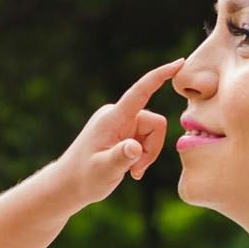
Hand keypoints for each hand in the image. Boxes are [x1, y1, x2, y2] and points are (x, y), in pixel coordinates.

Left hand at [52, 59, 185, 206]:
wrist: (69, 184)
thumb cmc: (84, 178)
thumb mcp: (104, 171)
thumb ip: (121, 157)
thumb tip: (135, 147)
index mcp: (113, 118)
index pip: (140, 91)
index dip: (160, 76)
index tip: (179, 63)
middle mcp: (118, 115)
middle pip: (155, 123)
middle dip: (152, 148)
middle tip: (136, 170)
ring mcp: (121, 122)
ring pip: (153, 133)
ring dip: (147, 154)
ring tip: (131, 171)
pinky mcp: (123, 131)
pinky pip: (146, 138)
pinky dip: (143, 155)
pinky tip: (130, 169)